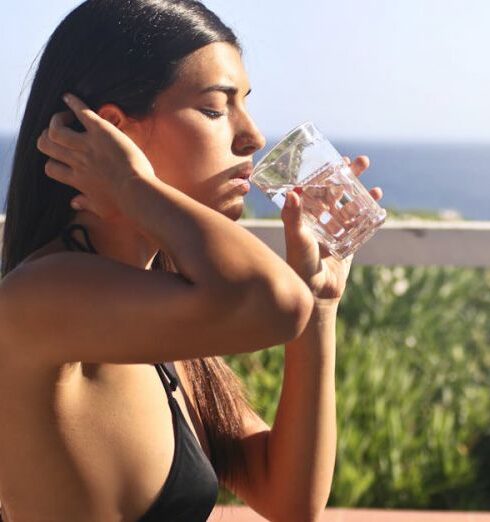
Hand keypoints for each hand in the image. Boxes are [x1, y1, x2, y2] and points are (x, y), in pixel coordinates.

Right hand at [36, 94, 155, 221]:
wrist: (137, 192)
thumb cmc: (123, 204)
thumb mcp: (102, 210)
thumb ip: (86, 204)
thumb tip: (74, 203)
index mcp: (76, 179)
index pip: (50, 167)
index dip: (52, 161)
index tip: (61, 157)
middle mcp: (76, 161)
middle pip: (46, 145)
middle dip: (48, 137)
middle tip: (61, 133)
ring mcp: (87, 146)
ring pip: (56, 129)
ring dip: (58, 120)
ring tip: (67, 117)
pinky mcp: (101, 132)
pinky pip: (82, 113)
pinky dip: (73, 102)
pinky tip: (69, 96)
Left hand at [280, 156, 382, 300]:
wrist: (317, 292)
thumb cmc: (300, 264)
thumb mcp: (296, 237)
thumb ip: (293, 216)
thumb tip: (292, 192)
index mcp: (305, 216)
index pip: (316, 189)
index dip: (326, 174)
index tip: (336, 159)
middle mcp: (320, 221)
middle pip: (336, 193)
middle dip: (348, 177)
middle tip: (362, 162)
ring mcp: (335, 230)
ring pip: (350, 206)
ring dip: (361, 192)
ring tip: (372, 181)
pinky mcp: (349, 242)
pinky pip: (361, 223)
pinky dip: (369, 211)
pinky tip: (377, 199)